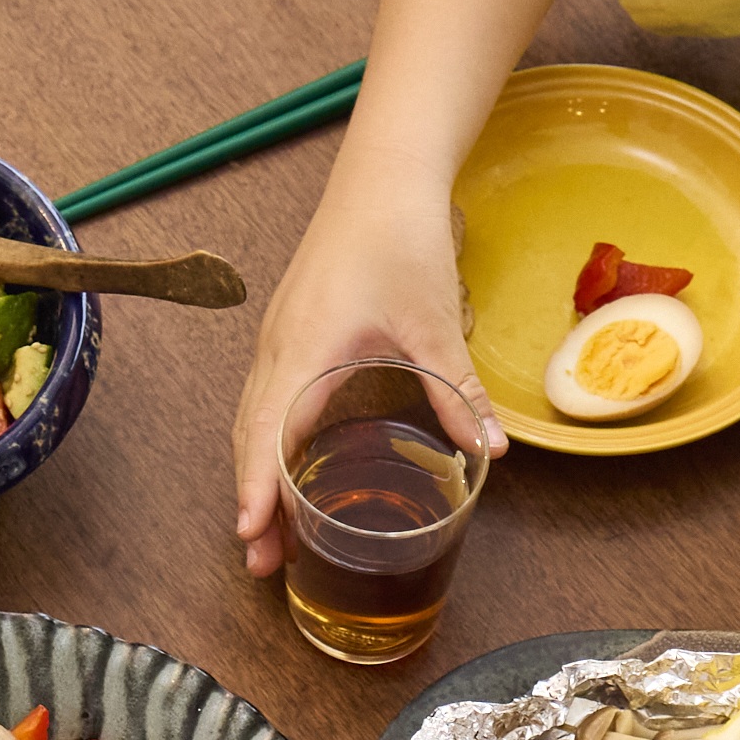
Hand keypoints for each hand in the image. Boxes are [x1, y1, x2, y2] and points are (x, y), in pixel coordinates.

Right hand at [233, 202, 498, 579]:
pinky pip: (264, 399)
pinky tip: (284, 467)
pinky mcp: (289, 332)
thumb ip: (457, 390)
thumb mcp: (433, 321)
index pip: (266, 433)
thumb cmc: (399, 237)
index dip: (257, 489)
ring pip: (252, 420)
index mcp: (304, 349)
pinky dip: (264, 443)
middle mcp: (278, 348)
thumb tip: (491, 451)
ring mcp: (278, 339)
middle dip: (251, 502)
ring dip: (255, 475)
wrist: (381, 177)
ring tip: (266, 532)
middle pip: (248, 438)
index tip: (252, 535)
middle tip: (260, 562)